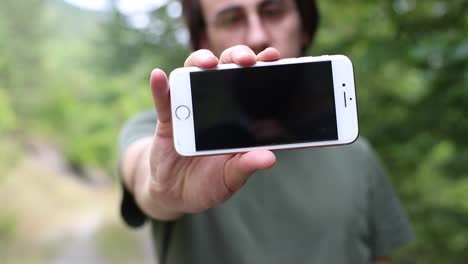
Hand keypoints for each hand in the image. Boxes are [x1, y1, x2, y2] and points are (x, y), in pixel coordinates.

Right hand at [143, 46, 279, 219]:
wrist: (177, 193)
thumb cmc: (209, 182)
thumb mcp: (231, 177)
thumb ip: (246, 165)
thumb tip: (269, 158)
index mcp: (237, 115)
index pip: (250, 83)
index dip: (261, 67)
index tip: (274, 57)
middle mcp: (214, 104)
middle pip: (224, 68)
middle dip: (236, 57)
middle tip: (247, 60)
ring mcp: (189, 108)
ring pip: (193, 74)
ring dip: (200, 63)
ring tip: (207, 64)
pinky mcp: (167, 120)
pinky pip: (163, 100)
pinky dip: (160, 87)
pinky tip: (159, 76)